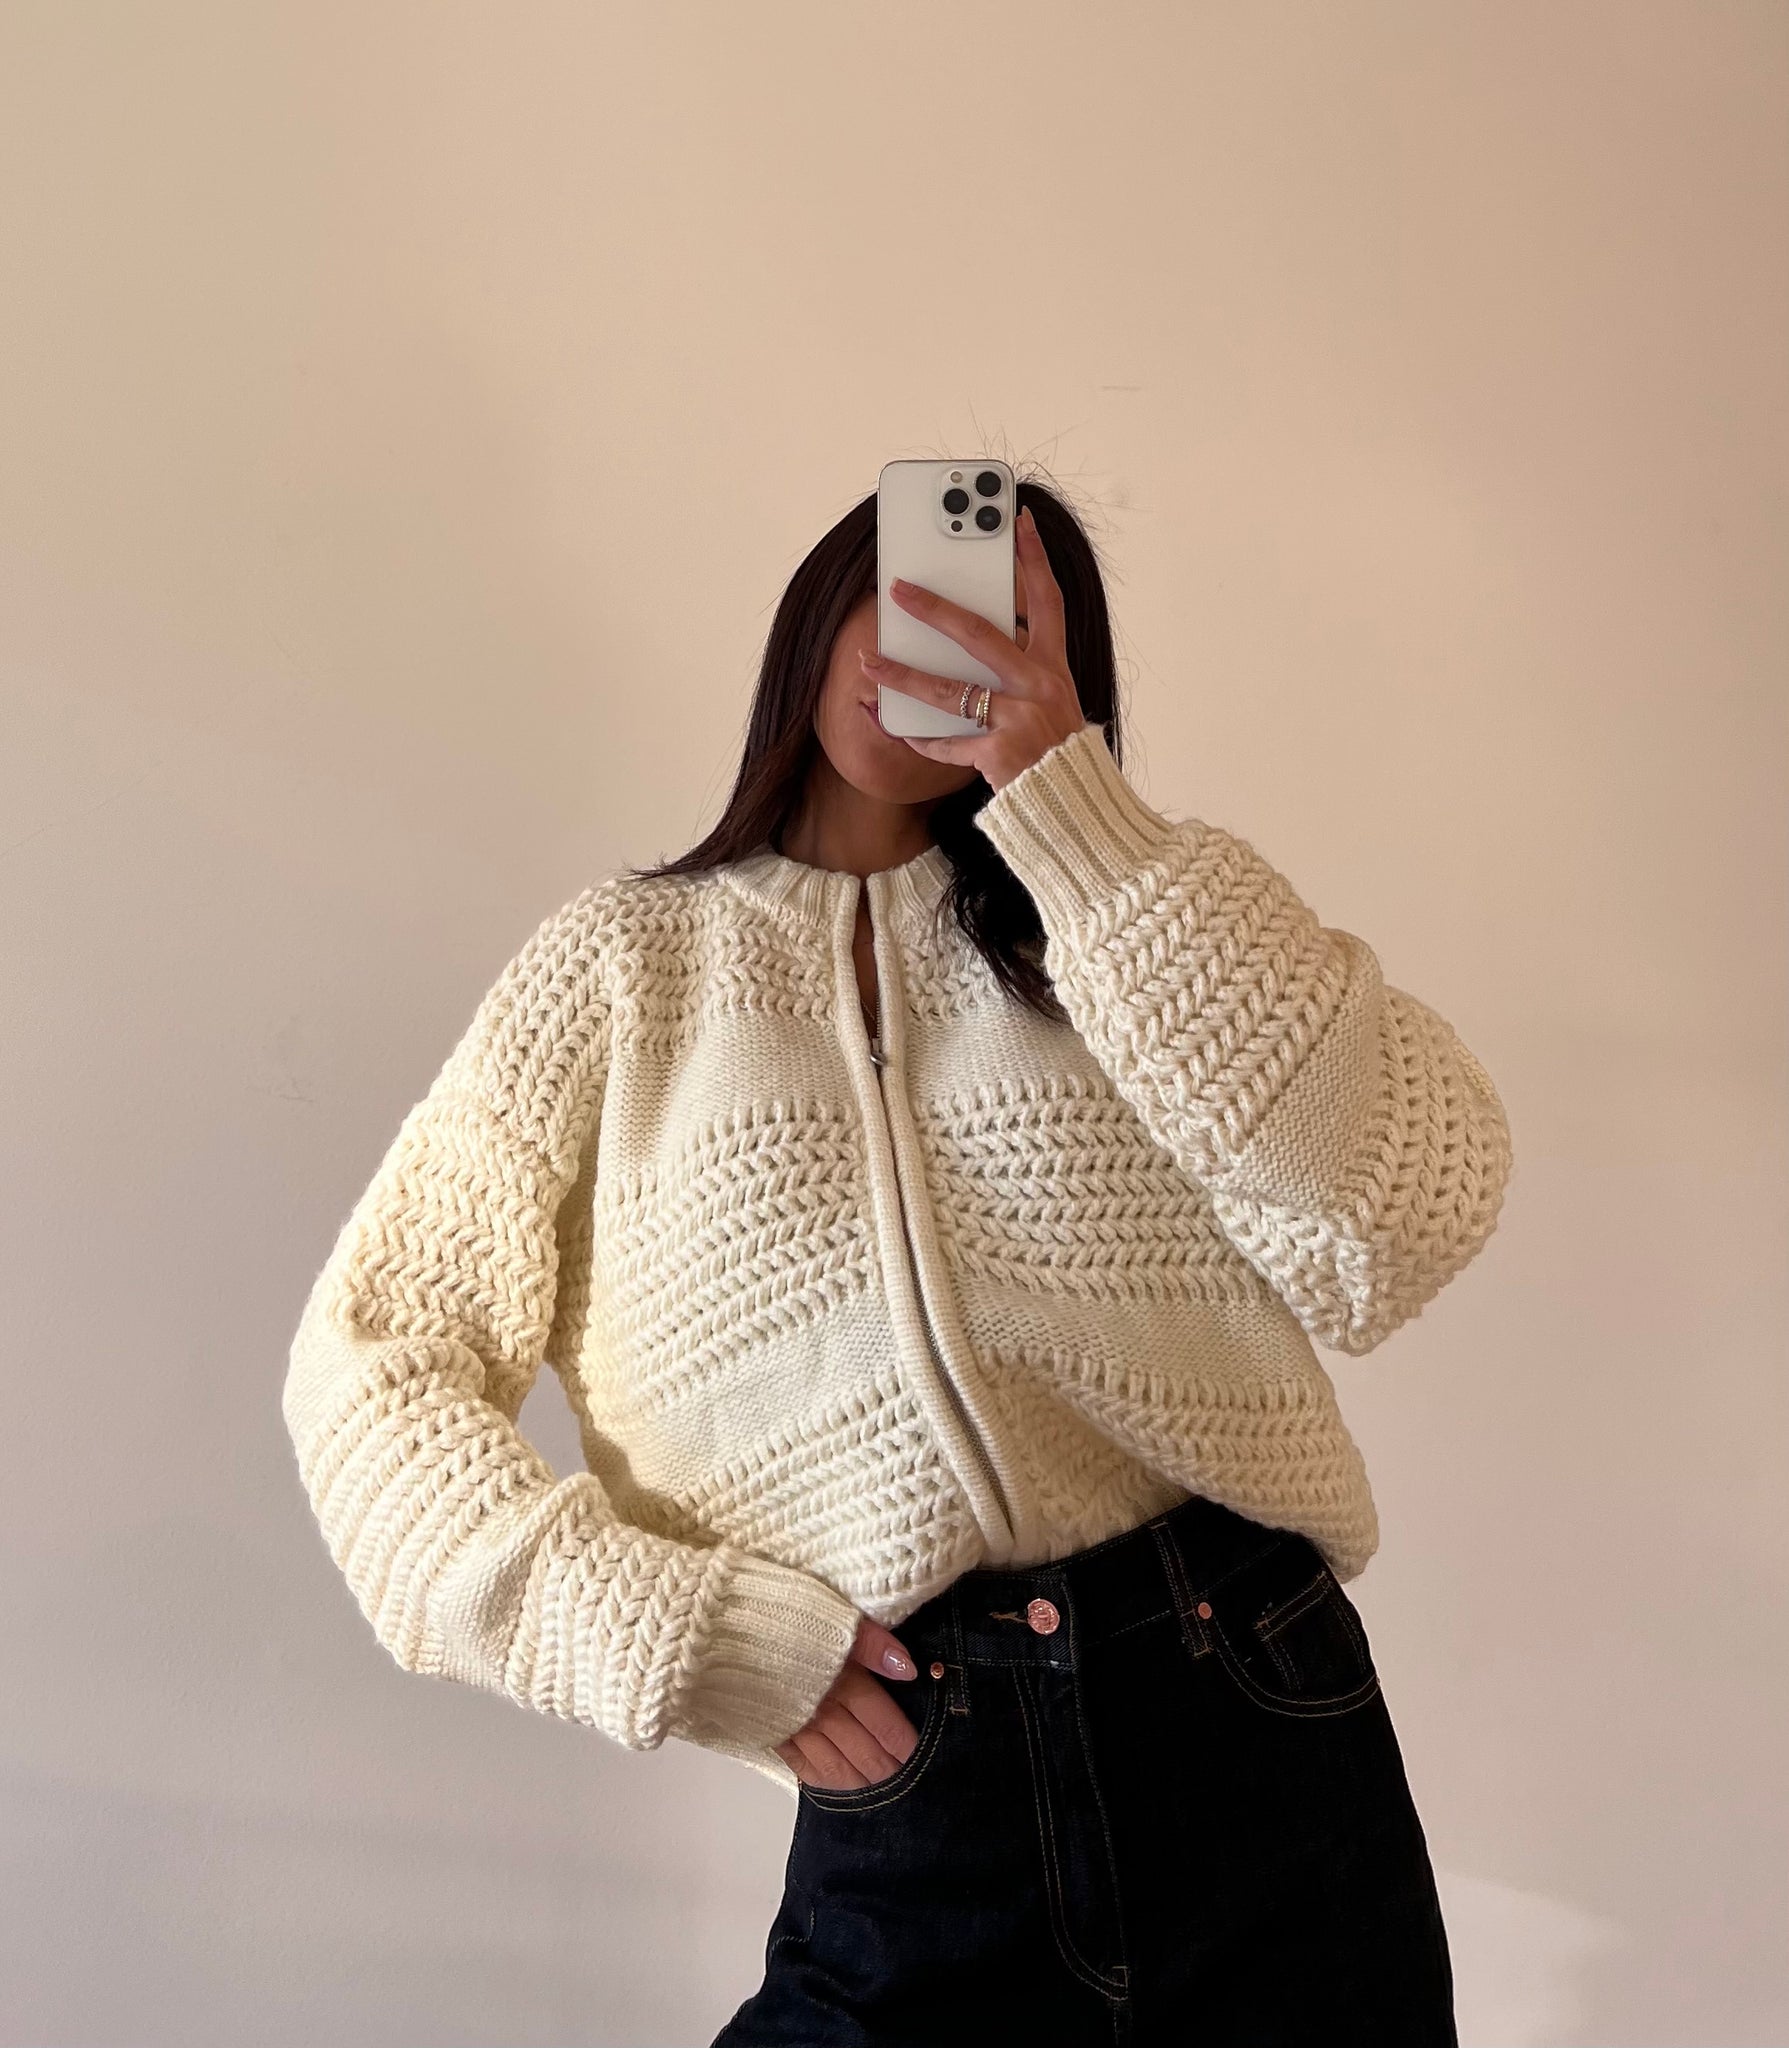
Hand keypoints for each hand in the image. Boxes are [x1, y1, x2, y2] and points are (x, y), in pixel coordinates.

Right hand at [774, 1614, 922, 1790]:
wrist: (714, 1627)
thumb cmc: (779, 1610)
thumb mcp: (832, 1612)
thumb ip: (872, 1642)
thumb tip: (909, 1670)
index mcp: (843, 1680)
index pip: (883, 1722)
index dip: (904, 1743)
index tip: (920, 1755)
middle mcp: (822, 1711)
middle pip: (864, 1750)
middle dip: (888, 1769)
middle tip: (907, 1781)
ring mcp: (795, 1728)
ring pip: (837, 1766)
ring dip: (861, 1781)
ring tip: (879, 1788)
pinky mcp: (769, 1734)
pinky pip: (803, 1767)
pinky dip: (824, 1779)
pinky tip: (837, 1783)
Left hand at [858, 503, 1090, 791]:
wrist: (1073, 805)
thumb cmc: (1057, 749)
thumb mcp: (1053, 699)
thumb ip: (1024, 669)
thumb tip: (980, 634)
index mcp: (1054, 666)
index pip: (1048, 600)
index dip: (1035, 558)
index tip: (1019, 521)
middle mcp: (1039, 686)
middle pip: (979, 635)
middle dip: (934, 609)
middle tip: (899, 589)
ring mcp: (1019, 719)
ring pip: (948, 690)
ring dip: (902, 676)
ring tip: (869, 663)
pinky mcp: (1000, 753)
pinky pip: (948, 741)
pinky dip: (921, 738)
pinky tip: (897, 728)